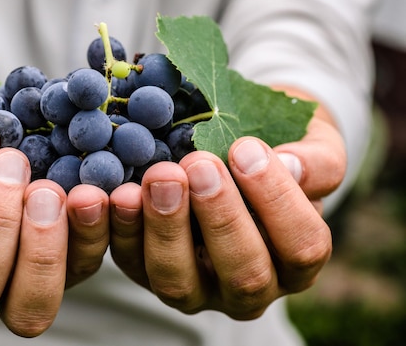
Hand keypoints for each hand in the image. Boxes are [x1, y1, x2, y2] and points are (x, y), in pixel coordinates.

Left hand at [109, 94, 342, 319]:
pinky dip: (122, 229)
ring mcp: (196, 288)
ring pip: (178, 281)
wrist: (235, 153)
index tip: (247, 149)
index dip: (277, 201)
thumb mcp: (314, 147)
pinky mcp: (148, 273)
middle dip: (220, 218)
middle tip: (199, 164)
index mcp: (295, 262)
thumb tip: (291, 166)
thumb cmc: (280, 153)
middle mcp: (248, 288)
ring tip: (161, 175)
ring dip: (166, 228)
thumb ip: (315, 162)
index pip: (301, 248)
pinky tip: (121, 193)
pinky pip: (131, 262)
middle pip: (243, 275)